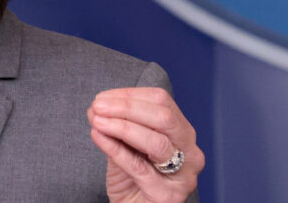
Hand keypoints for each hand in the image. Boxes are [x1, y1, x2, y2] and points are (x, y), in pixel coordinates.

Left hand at [87, 88, 203, 202]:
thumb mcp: (126, 147)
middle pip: (163, 118)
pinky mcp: (167, 196)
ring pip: (156, 142)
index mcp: (182, 133)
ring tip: (96, 121)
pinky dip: (115, 149)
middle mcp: (190, 153)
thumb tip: (96, 108)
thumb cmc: (133, 179)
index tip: (101, 98)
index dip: (129, 95)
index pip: (161, 101)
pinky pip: (139, 168)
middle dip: (127, 108)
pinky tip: (99, 137)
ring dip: (121, 127)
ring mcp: (183, 176)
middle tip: (98, 106)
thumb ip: (116, 127)